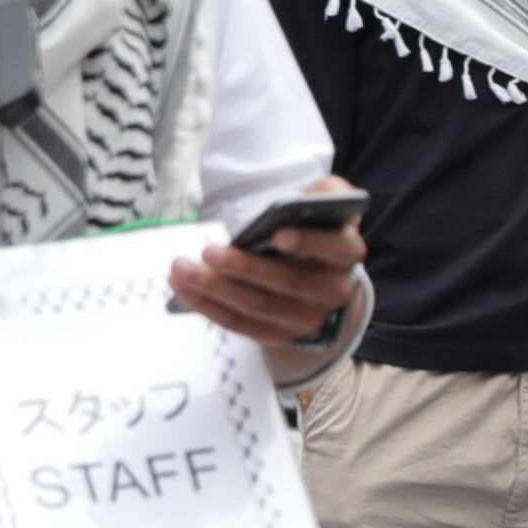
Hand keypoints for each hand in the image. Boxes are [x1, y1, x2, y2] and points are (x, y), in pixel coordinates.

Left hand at [170, 203, 363, 349]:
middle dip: (246, 268)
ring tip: (182, 270)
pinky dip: (208, 307)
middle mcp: (333, 291)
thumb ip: (326, 193)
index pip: (336, 249)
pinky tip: (184, 288)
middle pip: (289, 283)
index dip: (309, 243)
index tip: (277, 234)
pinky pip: (240, 325)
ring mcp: (306, 318)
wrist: (315, 274)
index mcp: (345, 254)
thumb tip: (312, 198)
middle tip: (209, 252)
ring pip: (258, 307)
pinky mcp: (278, 334)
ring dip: (216, 289)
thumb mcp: (325, 204)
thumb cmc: (311, 231)